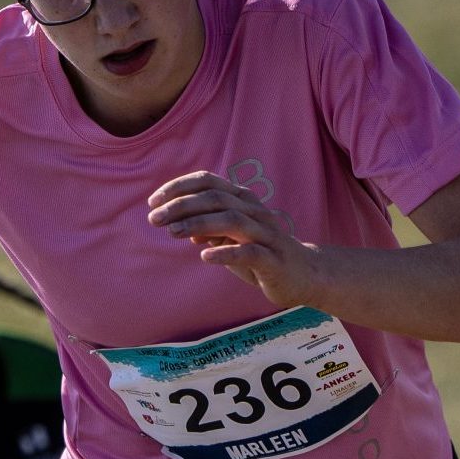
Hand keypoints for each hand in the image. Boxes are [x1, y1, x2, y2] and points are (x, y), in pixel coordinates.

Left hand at [147, 171, 322, 307]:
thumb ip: (210, 231)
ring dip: (199, 224)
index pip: (208, 182)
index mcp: (244, 201)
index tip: (153, 202)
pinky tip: (205, 257)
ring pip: (232, 220)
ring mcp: (267, 235)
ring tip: (173, 233)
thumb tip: (182, 228)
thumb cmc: (265, 255)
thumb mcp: (233, 240)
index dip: (179, 188)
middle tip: (154, 218)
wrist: (306, 276)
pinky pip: (249, 252)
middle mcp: (255, 212)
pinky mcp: (274, 260)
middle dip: (181, 206)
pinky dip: (226, 252)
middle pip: (216, 198)